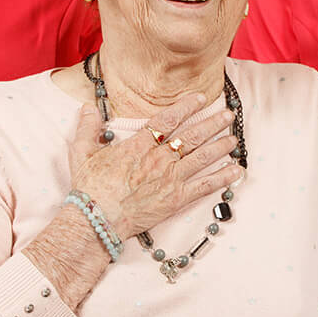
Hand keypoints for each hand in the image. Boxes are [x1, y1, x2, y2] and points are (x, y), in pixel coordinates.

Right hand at [66, 92, 242, 239]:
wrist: (97, 219)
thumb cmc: (89, 188)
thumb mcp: (82, 152)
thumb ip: (87, 128)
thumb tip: (87, 108)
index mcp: (139, 145)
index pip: (168, 120)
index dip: (186, 107)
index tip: (200, 98)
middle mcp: (159, 159)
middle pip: (192, 136)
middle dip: (212, 124)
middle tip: (227, 116)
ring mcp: (170, 179)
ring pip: (202, 158)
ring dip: (220, 146)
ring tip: (233, 138)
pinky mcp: (176, 200)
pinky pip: (205, 186)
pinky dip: (222, 178)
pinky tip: (235, 171)